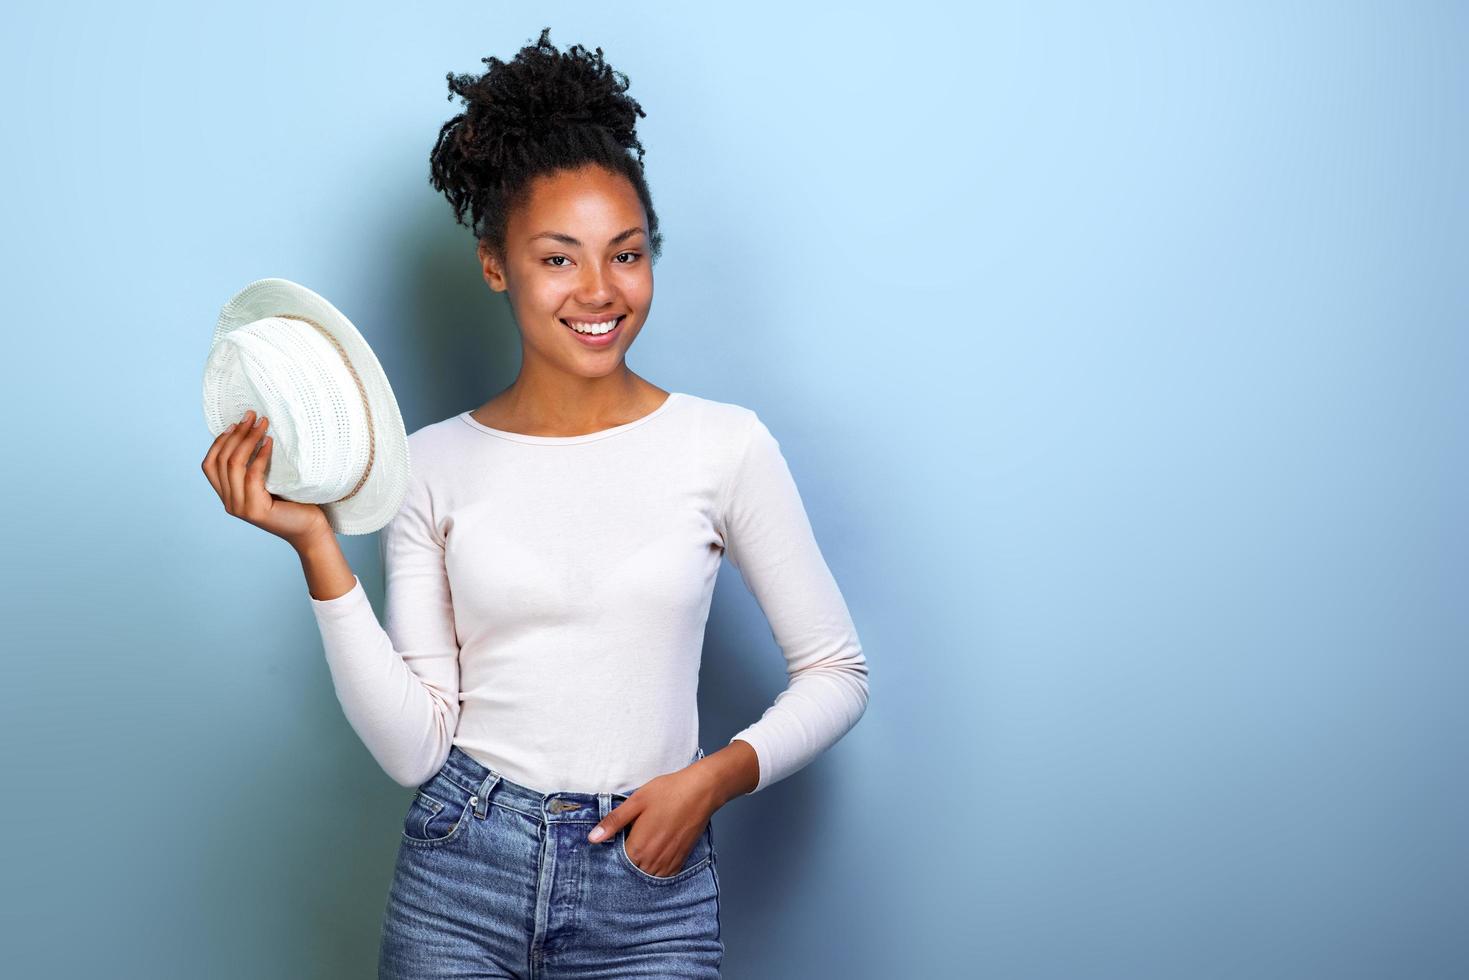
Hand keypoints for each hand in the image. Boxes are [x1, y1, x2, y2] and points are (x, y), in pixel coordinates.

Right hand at [202, 409, 330, 547]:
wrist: (309, 530)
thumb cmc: (293, 503)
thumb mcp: (268, 482)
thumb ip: (254, 468)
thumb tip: (252, 432)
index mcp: (228, 495)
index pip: (210, 465)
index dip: (219, 441)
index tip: (234, 423)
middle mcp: (229, 502)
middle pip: (221, 461)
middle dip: (235, 434)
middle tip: (251, 415)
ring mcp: (240, 507)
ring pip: (234, 465)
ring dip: (247, 440)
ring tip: (262, 424)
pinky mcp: (255, 510)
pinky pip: (252, 475)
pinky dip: (260, 456)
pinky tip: (269, 442)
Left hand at [588, 764, 716, 877]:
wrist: (701, 791)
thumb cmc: (668, 792)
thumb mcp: (635, 802)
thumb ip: (614, 822)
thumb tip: (592, 838)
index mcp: (638, 847)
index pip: (616, 865)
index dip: (611, 857)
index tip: (612, 846)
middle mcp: (653, 860)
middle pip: (631, 873)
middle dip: (625, 864)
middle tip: (627, 844)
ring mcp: (668, 862)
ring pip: (647, 876)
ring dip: (641, 868)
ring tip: (641, 849)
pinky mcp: (680, 860)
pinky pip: (663, 875)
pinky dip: (655, 869)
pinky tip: (653, 855)